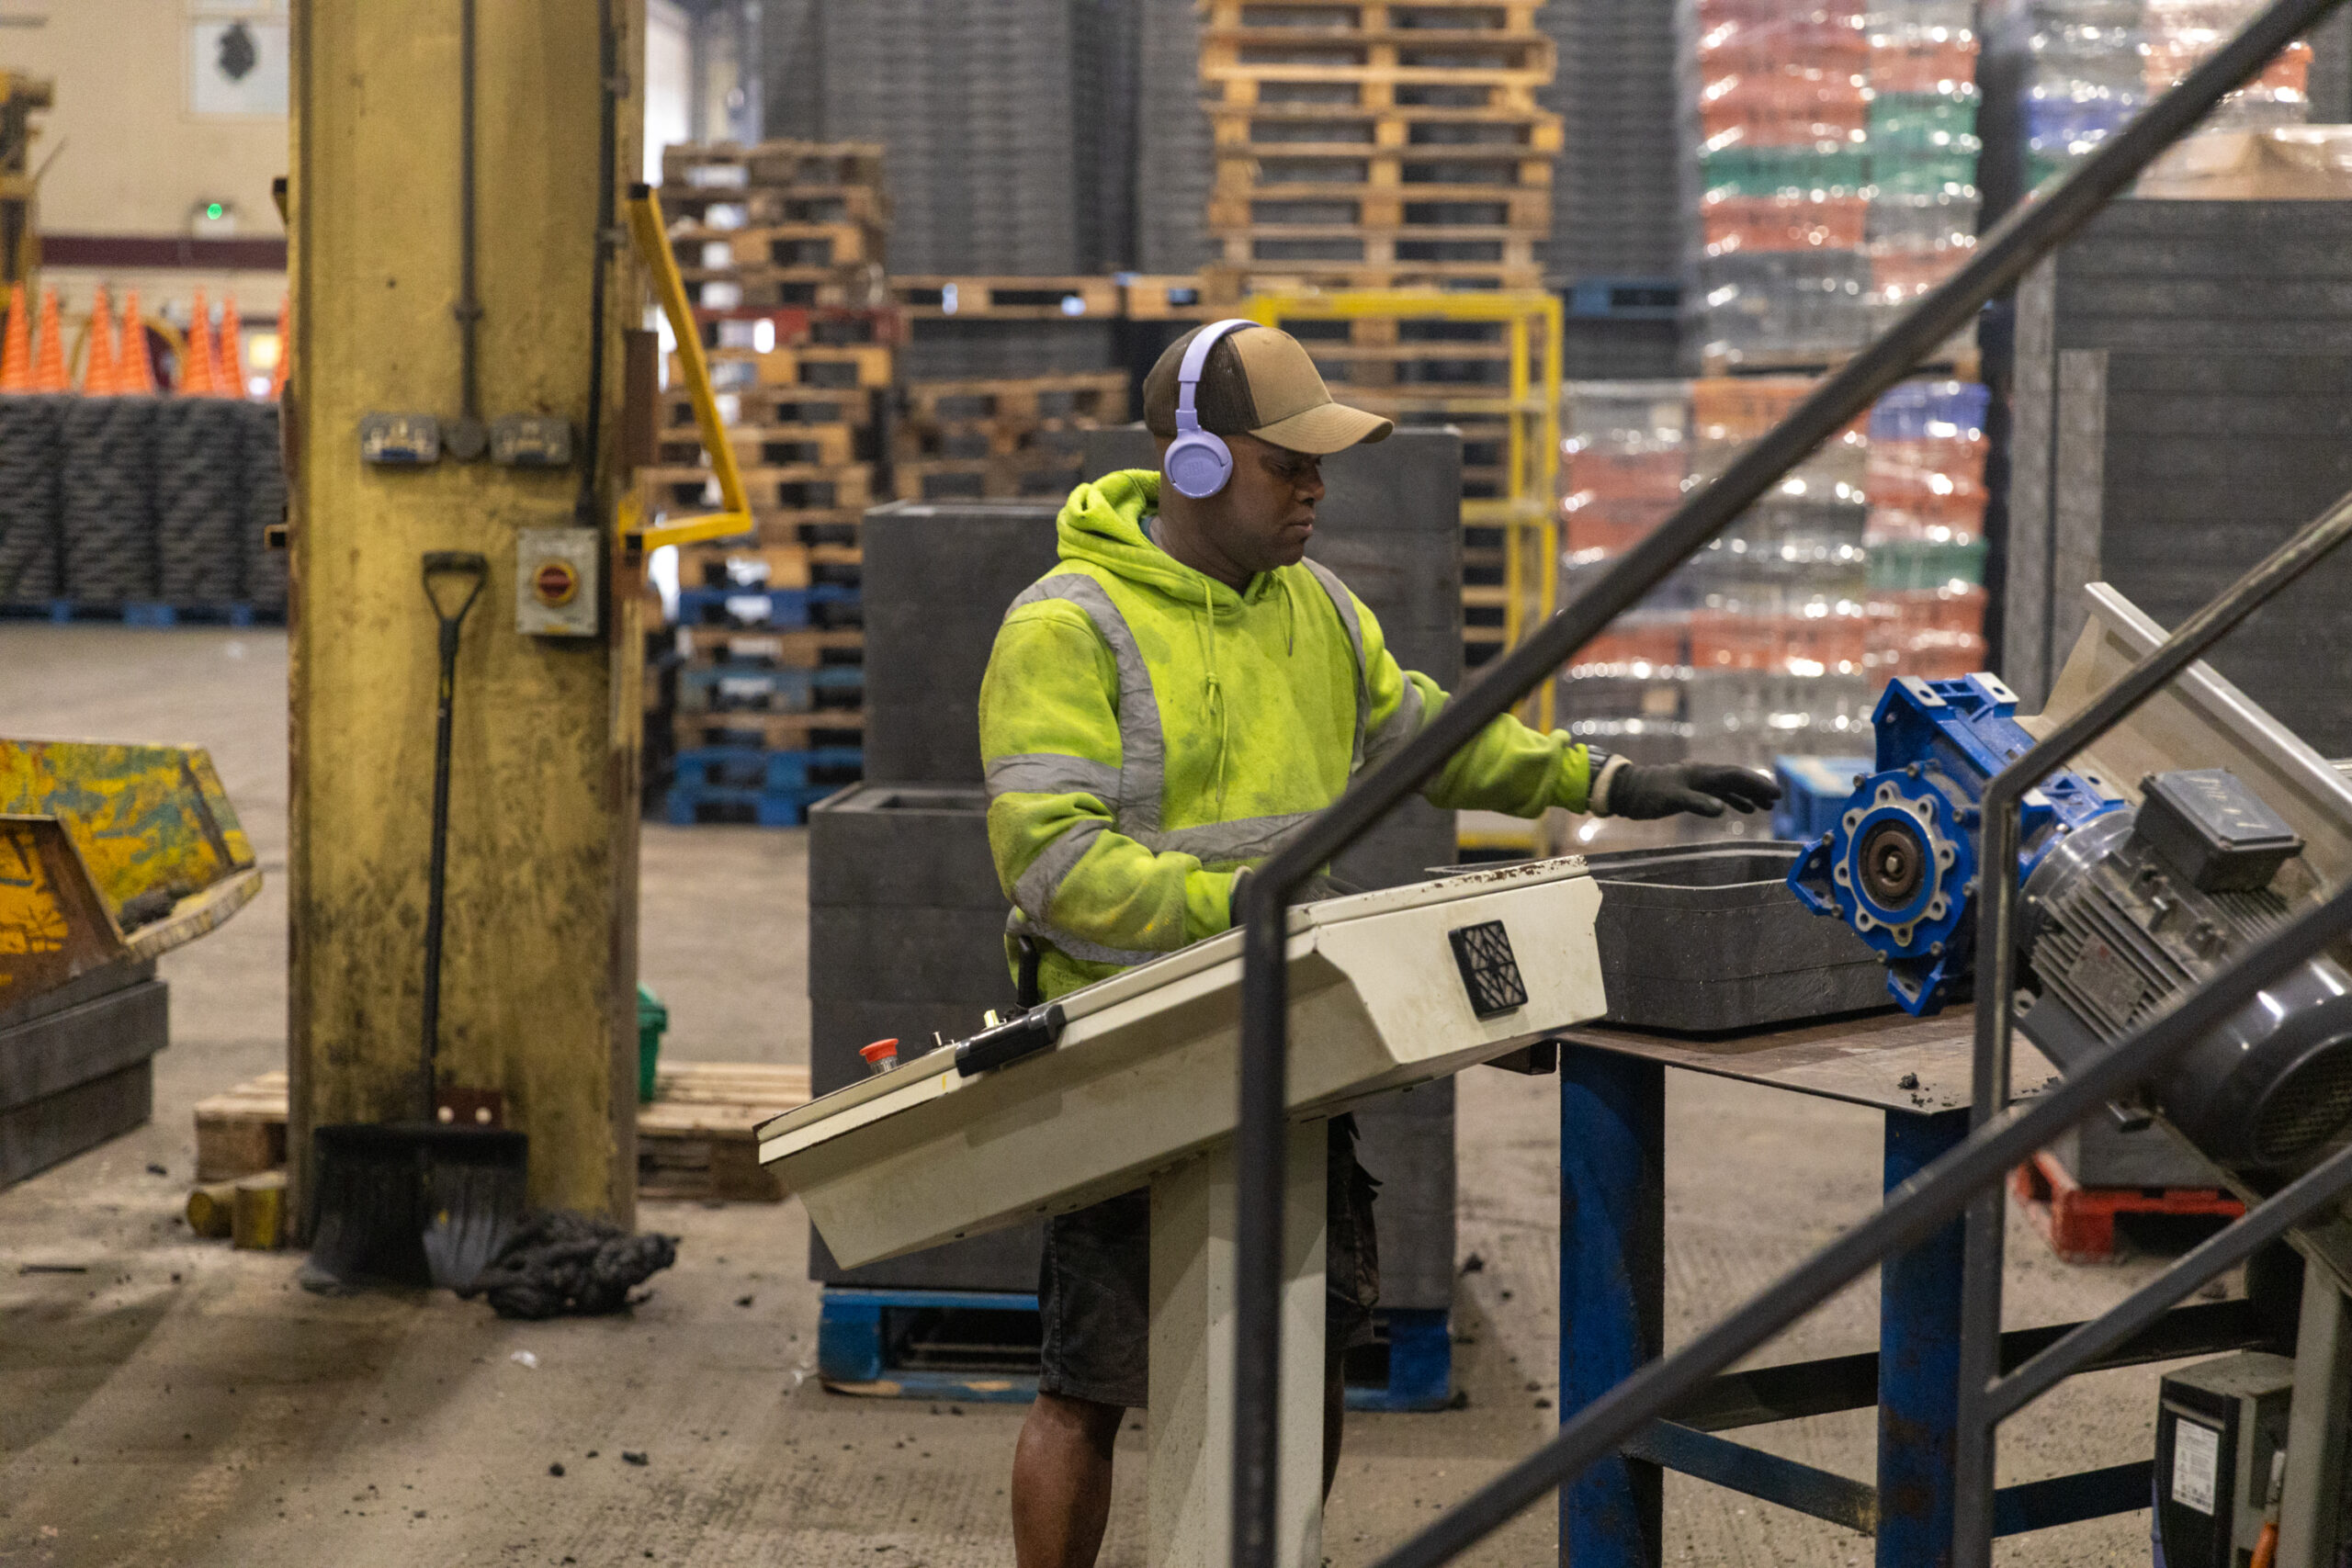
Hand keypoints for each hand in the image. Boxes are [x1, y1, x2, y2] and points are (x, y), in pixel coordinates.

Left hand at [1606, 761, 1780, 820]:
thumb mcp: (1671, 800)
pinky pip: (1719, 793)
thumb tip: (1722, 809)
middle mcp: (1702, 774)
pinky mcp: (1691, 790)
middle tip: (1777, 799)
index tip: (1775, 793)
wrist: (1625, 790)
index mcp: (1701, 773)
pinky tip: (1744, 809)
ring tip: (1766, 806)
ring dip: (1749, 795)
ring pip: (1730, 786)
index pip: (1736, 776)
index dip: (1757, 784)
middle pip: (1736, 779)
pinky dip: (1734, 800)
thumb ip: (1697, 803)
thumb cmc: (1646, 795)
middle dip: (1757, 787)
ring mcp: (1697, 781)